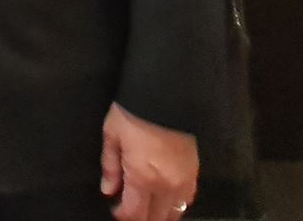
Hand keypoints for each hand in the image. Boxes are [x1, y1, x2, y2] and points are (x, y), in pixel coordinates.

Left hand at [100, 102, 198, 220]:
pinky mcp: (194, 172)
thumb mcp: (112, 135)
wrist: (166, 94)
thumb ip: (110, 166)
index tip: (115, 209)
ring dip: (158, 214)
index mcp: (142, 177)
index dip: (122, 215)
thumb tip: (108, 189)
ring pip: (173, 213)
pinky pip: (186, 200)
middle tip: (129, 207)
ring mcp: (183, 180)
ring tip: (146, 204)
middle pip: (154, 218)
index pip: (133, 213)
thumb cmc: (134, 112)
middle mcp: (165, 185)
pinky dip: (175, 203)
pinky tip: (165, 196)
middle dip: (140, 217)